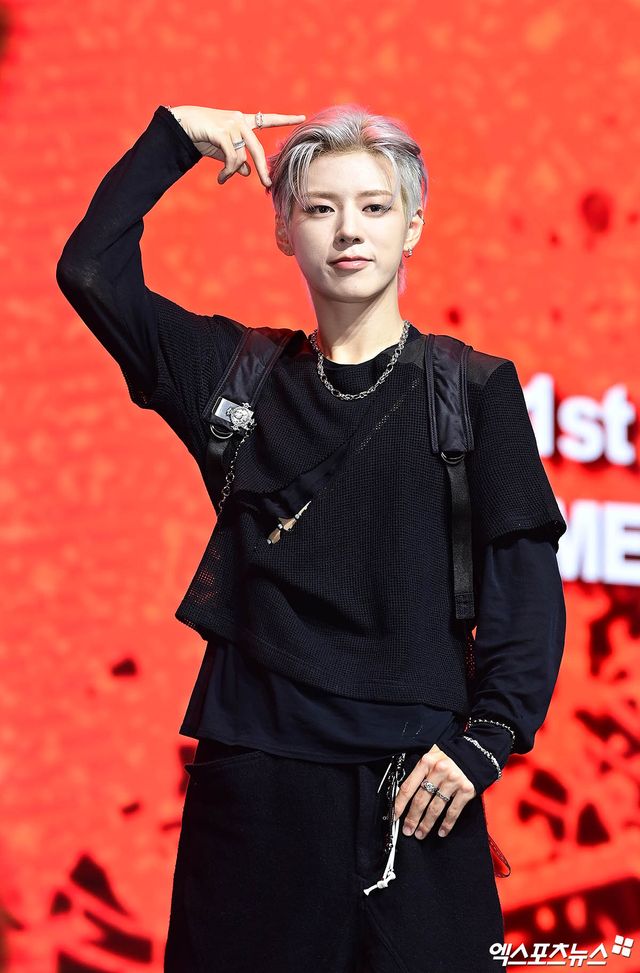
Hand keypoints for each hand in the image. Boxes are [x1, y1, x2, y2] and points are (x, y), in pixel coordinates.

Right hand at [170, 105, 305, 187]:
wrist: (181, 124)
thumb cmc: (203, 136)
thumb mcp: (222, 150)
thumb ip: (236, 159)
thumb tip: (247, 172)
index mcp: (243, 121)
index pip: (267, 119)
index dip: (285, 119)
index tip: (302, 118)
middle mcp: (240, 120)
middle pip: (257, 149)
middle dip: (263, 169)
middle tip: (267, 185)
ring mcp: (231, 124)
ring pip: (242, 156)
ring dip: (233, 172)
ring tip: (223, 179)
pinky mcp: (222, 131)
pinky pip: (231, 158)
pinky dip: (227, 171)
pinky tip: (221, 178)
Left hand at [393, 744, 476, 839]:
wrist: (476, 752)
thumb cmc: (450, 756)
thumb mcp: (432, 756)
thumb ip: (420, 771)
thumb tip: (404, 793)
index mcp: (426, 762)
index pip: (409, 786)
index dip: (399, 803)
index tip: (394, 815)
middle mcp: (438, 771)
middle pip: (421, 799)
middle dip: (412, 818)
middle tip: (407, 830)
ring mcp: (453, 781)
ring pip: (435, 808)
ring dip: (426, 824)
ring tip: (420, 833)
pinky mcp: (466, 790)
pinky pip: (453, 811)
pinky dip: (447, 824)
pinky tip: (442, 831)